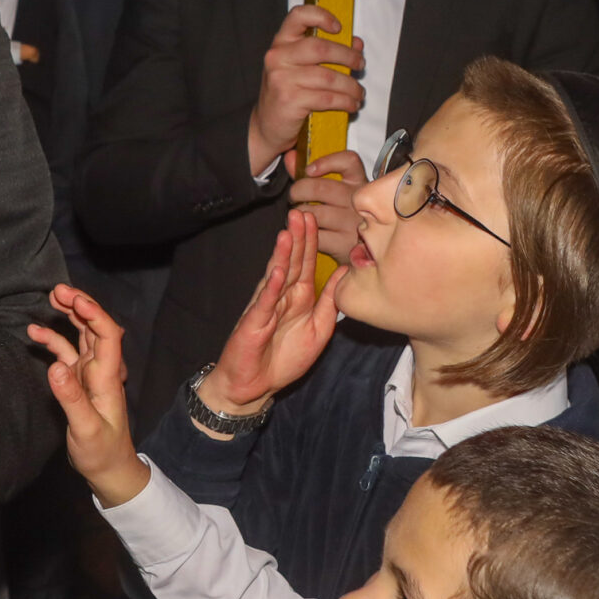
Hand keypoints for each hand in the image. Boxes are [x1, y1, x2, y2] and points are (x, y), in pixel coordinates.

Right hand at [28, 283, 149, 508]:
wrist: (109, 469)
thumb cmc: (102, 452)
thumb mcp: (85, 429)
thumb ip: (70, 398)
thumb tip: (55, 367)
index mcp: (107, 376)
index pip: (107, 335)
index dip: (93, 313)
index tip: (73, 299)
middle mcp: (100, 369)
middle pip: (94, 327)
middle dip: (79, 305)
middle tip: (57, 289)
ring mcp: (89, 373)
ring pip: (81, 335)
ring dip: (68, 315)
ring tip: (50, 297)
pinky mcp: (77, 381)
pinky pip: (65, 353)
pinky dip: (51, 340)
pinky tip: (33, 332)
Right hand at [203, 210, 343, 417]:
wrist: (255, 384)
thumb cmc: (284, 359)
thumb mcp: (319, 329)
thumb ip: (330, 302)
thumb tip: (344, 273)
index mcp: (298, 297)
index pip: (305, 263)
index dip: (310, 242)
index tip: (314, 218)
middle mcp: (281, 296)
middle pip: (290, 262)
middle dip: (296, 238)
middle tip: (300, 213)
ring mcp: (266, 307)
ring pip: (276, 276)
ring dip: (282, 255)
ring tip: (288, 233)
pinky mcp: (254, 322)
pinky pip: (265, 303)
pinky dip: (272, 287)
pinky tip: (277, 271)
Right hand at [247, 5, 363, 175]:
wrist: (268, 125)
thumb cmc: (288, 93)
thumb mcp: (302, 68)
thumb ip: (327, 53)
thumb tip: (356, 44)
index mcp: (281, 43)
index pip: (298, 16)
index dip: (321, 16)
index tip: (338, 27)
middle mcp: (277, 57)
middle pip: (321, 48)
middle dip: (348, 57)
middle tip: (360, 64)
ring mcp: (281, 79)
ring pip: (329, 76)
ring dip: (351, 85)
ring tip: (359, 92)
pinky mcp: (289, 100)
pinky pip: (327, 98)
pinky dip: (345, 102)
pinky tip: (351, 104)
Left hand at [288, 149, 367, 261]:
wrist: (364, 252)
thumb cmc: (345, 218)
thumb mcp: (335, 193)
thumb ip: (310, 174)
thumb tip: (289, 157)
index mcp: (358, 183)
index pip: (349, 161)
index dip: (326, 162)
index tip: (309, 170)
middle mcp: (358, 201)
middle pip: (320, 188)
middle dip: (297, 191)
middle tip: (293, 197)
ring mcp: (353, 223)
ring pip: (313, 213)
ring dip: (296, 214)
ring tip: (296, 216)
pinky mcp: (345, 244)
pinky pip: (314, 234)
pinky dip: (302, 232)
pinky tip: (302, 231)